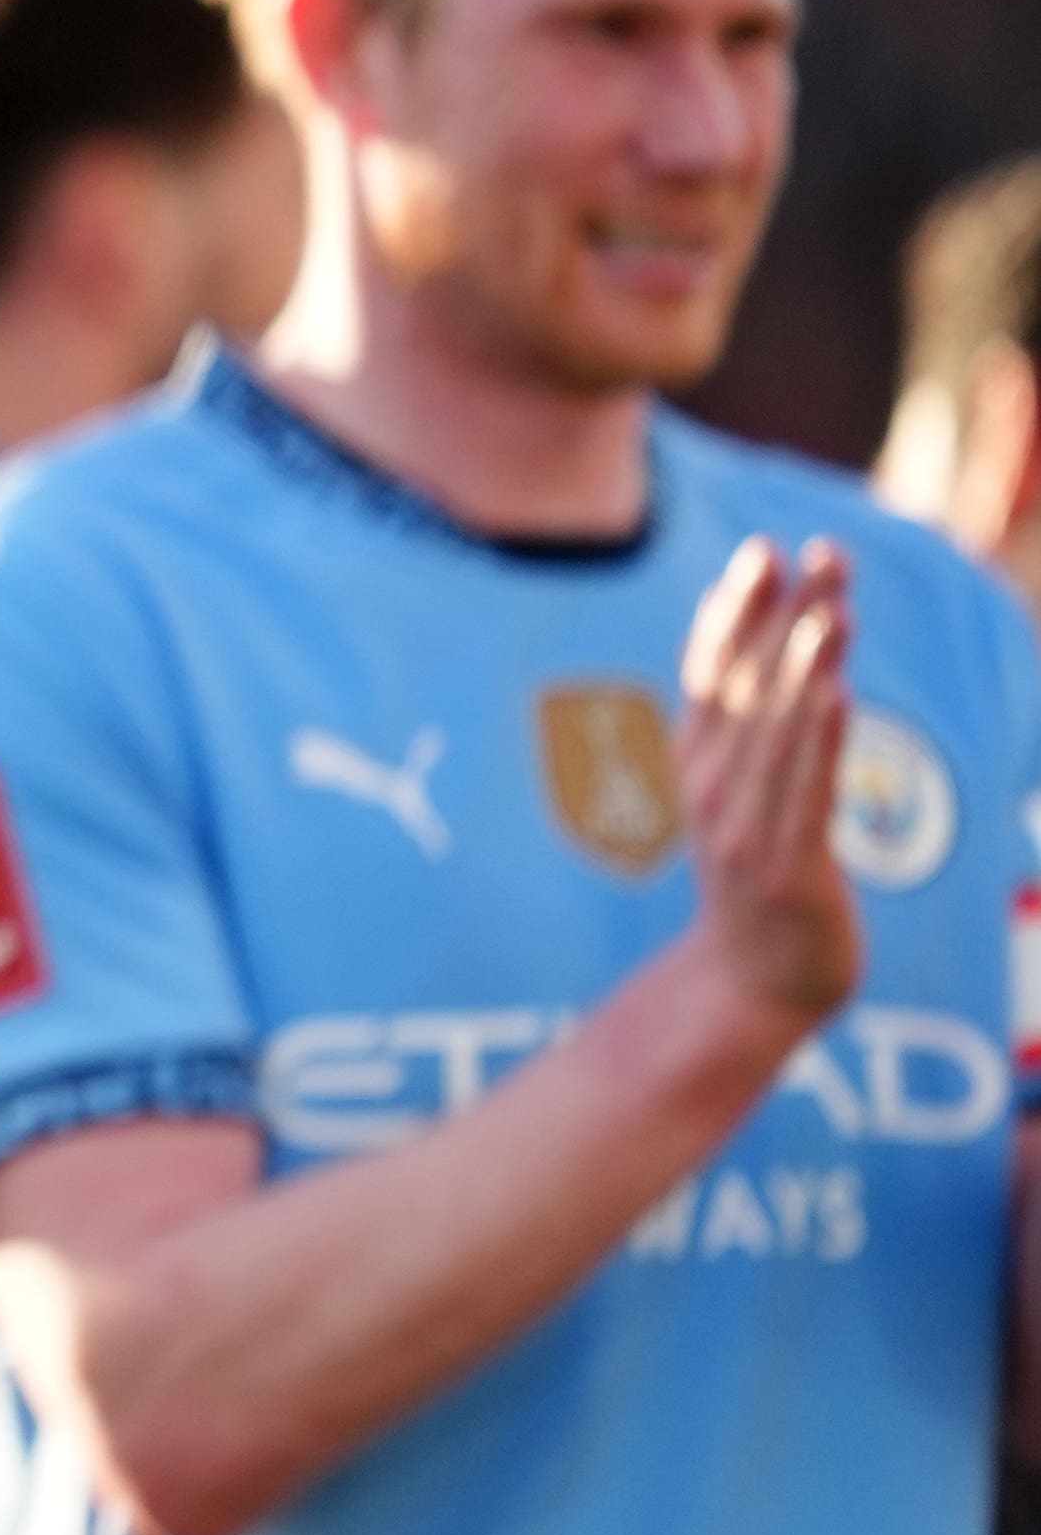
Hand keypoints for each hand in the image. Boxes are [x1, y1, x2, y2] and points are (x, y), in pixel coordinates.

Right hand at [674, 535, 859, 1035]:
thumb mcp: (741, 798)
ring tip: (836, 608)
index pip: (715, 668)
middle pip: (749, 683)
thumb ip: (750, 730)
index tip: (767, 550)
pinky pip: (804, 790)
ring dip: (807, 663)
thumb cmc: (762, 883)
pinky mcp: (786, 867)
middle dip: (786, 614)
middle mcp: (710, 785)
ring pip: (779, 729)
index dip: (738, 608)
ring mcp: (743, 827)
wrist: (754, 984)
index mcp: (698, 762)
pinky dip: (817, 737)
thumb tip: (772, 651)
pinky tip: (835, 693)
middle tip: (823, 553)